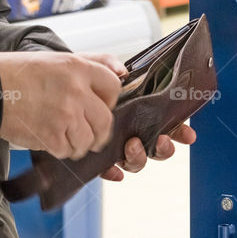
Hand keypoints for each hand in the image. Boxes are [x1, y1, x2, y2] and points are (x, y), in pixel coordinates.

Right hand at [0, 51, 120, 158]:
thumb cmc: (16, 73)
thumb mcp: (56, 59)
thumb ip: (92, 63)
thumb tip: (122, 70)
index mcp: (77, 68)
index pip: (113, 86)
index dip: (108, 100)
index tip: (100, 105)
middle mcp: (75, 91)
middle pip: (105, 120)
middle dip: (98, 130)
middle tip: (88, 132)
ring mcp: (65, 115)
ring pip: (88, 140)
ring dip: (78, 143)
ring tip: (64, 135)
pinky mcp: (51, 135)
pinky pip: (67, 151)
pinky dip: (60, 149)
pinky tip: (48, 138)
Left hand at [76, 52, 197, 179]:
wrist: (48, 94)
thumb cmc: (76, 83)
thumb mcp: (91, 67)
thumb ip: (107, 64)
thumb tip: (122, 72)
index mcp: (138, 112)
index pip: (166, 123)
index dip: (180, 131)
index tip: (188, 135)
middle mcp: (131, 132)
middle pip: (156, 147)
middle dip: (163, 148)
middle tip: (160, 140)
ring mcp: (115, 147)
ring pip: (136, 161)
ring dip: (140, 157)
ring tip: (131, 145)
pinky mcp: (96, 159)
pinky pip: (108, 171)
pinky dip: (113, 173)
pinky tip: (114, 171)